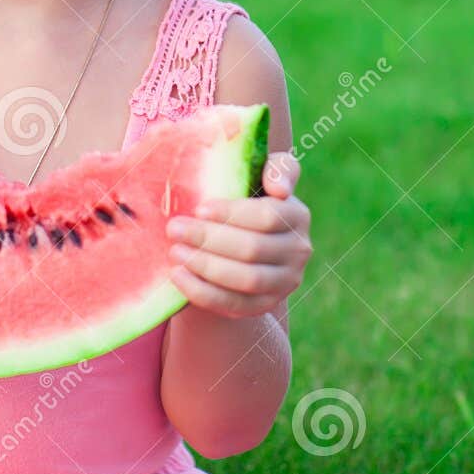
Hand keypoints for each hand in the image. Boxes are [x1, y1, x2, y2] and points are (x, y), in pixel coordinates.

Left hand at [166, 152, 309, 317]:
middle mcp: (299, 251)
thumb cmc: (244, 202)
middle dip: (209, 239)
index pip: (268, 216)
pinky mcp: (265, 305)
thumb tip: (280, 188)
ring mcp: (285, 282)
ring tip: (175, 251)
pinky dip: (203, 292)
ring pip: (246, 280)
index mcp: (298, 215)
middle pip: (253, 249)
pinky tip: (178, 276)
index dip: (232, 214)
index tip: (199, 208)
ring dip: (205, 266)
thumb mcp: (260, 177)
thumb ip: (276, 168)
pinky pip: (234, 305)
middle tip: (174, 229)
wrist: (240, 245)